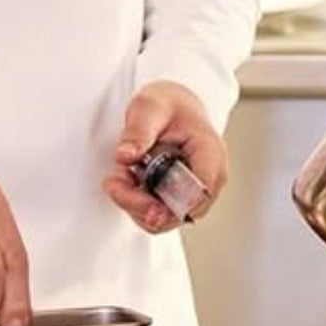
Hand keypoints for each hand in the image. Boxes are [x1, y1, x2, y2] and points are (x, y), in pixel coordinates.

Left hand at [102, 81, 226, 232]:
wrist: (174, 108)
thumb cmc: (168, 106)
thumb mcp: (149, 108)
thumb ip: (138, 131)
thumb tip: (125, 156)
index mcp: (210, 153)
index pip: (199, 193)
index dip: (170, 204)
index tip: (139, 196)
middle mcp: (209, 178)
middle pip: (180, 213)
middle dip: (142, 204)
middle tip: (115, 181)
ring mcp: (197, 192)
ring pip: (166, 219)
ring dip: (135, 205)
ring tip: (118, 177)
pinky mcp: (182, 199)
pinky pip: (160, 215)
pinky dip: (138, 205)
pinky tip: (126, 183)